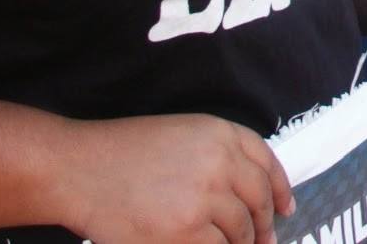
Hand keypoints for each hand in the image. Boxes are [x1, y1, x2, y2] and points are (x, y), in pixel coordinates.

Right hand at [59, 114, 294, 243]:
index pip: (267, 164)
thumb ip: (218, 157)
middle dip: (264, 226)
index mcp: (220, 134)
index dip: (280, 189)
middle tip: (264, 241)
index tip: (285, 209)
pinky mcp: (185, 233)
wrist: (81, 169)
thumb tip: (250, 196)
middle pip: (258, 202)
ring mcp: (204, 200)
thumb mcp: (181, 135)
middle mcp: (220, 163)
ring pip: (241, 232)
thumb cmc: (123, 153)